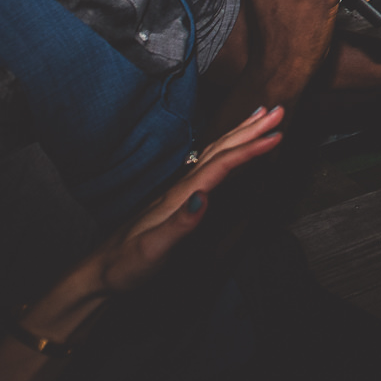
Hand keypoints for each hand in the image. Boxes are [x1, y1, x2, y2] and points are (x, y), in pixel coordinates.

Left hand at [23, 106, 286, 336]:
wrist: (102, 271)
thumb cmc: (127, 264)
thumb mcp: (152, 250)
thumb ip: (180, 224)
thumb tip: (204, 197)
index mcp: (180, 195)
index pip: (220, 165)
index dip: (249, 149)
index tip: (276, 135)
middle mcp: (182, 187)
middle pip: (221, 150)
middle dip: (250, 129)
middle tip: (278, 110)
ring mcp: (181, 192)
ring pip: (216, 153)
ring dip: (241, 133)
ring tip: (261, 116)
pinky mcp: (181, 200)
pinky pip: (212, 167)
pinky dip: (229, 151)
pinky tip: (234, 149)